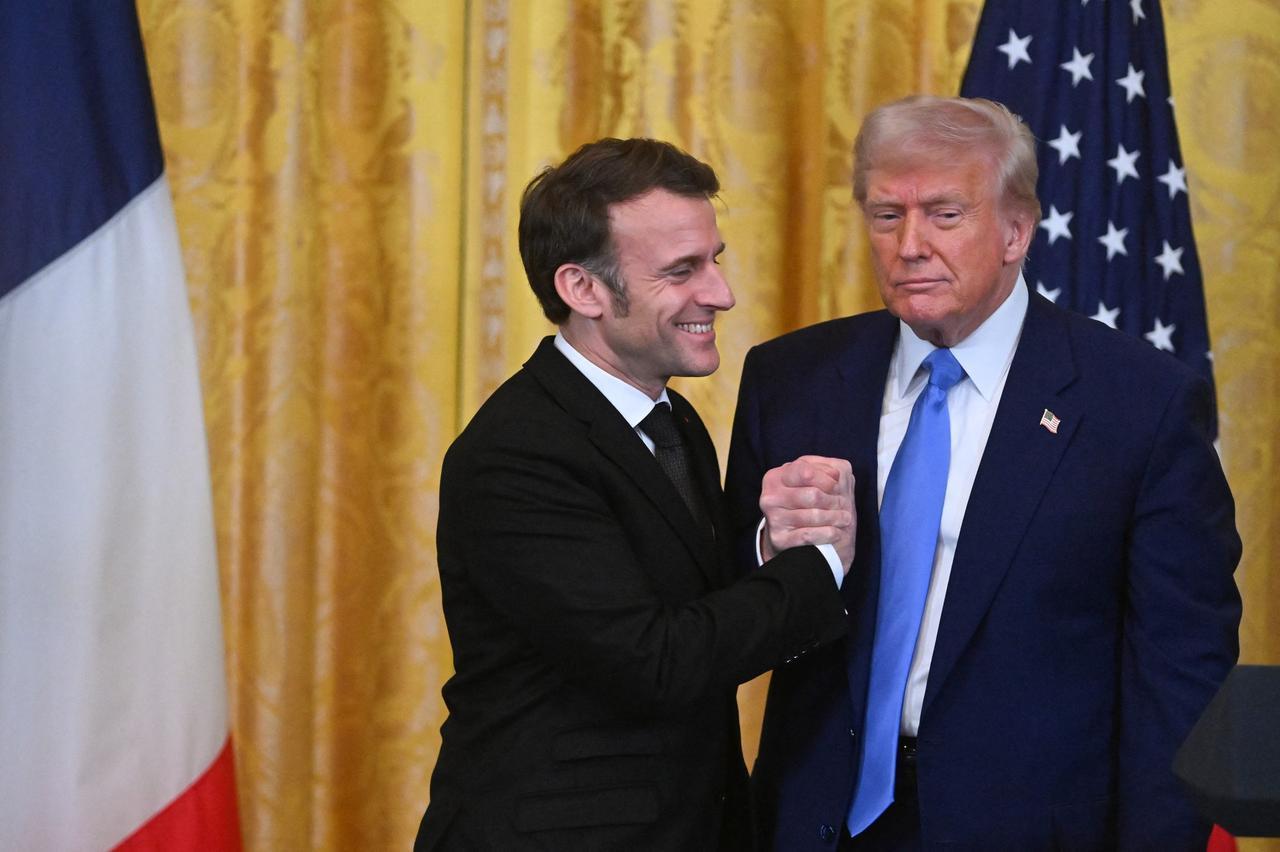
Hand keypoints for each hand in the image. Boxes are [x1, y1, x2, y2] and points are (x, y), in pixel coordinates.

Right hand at [759, 455, 855, 572]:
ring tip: (845, 518)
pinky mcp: (779, 539)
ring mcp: (773, 519)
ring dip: (835, 517)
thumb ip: (826, 469)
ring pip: (813, 515)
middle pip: (813, 495)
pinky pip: (809, 535)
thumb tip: (834, 474)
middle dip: (834, 500)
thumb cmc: (810, 503)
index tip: (836, 486)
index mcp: (776, 476)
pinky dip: (828, 534)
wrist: (798, 540)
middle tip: (844, 505)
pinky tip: (836, 533)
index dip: (826, 479)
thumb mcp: (816, 480)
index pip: (805, 472)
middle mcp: (771, 496)